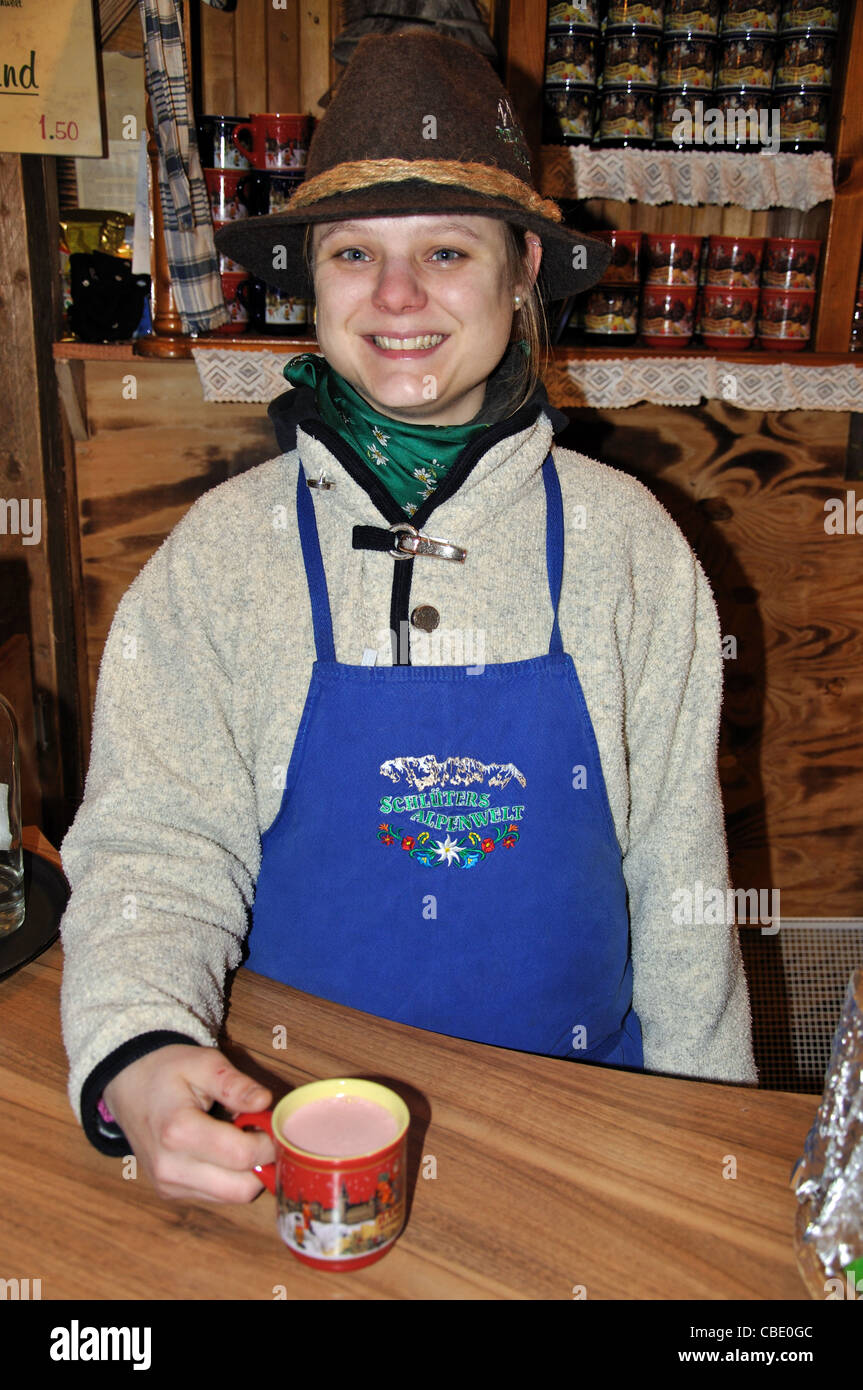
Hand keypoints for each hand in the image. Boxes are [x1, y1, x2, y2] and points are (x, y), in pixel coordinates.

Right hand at [102, 1045, 275, 1202]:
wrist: (127, 1083)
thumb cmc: (167, 1070)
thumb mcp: (203, 1063)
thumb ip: (235, 1084)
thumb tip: (264, 1102)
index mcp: (179, 1131)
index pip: (243, 1156)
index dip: (269, 1142)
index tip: (273, 1123)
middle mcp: (170, 1167)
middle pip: (241, 1189)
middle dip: (262, 1163)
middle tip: (260, 1133)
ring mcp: (168, 1184)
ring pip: (231, 1197)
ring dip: (246, 1172)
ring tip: (237, 1138)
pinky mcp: (169, 1192)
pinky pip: (215, 1196)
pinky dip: (228, 1177)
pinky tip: (221, 1150)